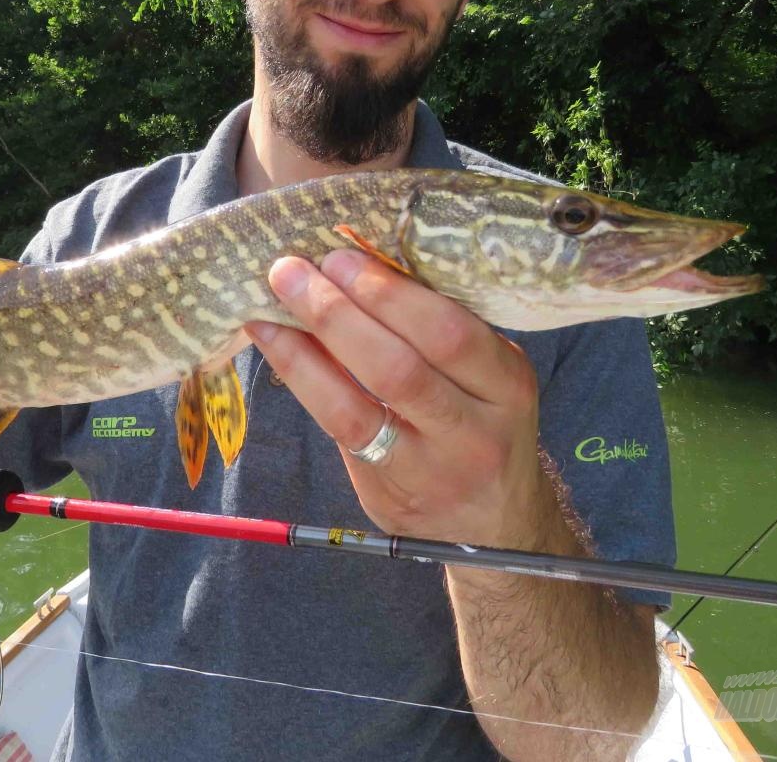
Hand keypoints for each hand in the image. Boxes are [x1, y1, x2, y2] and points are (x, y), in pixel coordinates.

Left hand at [245, 248, 549, 547]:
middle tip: (294, 272)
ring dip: (305, 352)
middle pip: (399, 371)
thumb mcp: (486, 374)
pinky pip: (339, 435)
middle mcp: (474, 433)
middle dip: (338, 315)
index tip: (342, 256)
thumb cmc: (481, 419)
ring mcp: (429, 472)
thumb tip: (352, 267)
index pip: (450, 334)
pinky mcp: (389, 497)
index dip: (390, 294)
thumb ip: (435, 331)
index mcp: (507, 385)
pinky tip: (276, 346)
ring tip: (269, 308)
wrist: (494, 520)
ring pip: (357, 412)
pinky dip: (303, 383)